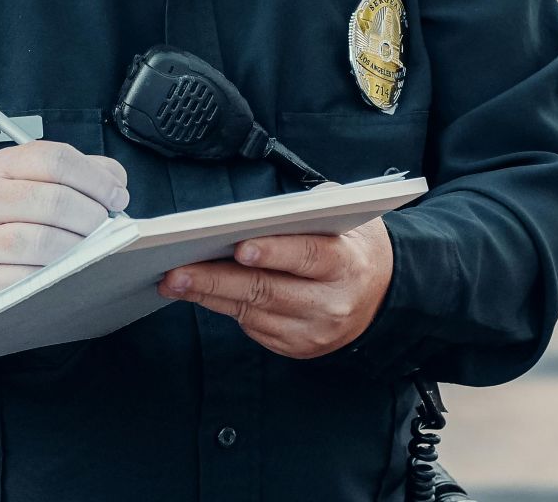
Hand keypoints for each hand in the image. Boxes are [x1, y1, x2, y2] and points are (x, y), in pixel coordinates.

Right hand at [0, 140, 128, 304]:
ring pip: (44, 240)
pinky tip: (63, 268)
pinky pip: (30, 275)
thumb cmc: (13, 216)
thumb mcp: (39, 181)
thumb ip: (82, 173)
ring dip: (78, 246)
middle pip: (55, 200)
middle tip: (104, 225)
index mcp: (4, 165)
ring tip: (87, 247)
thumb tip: (115, 183)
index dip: (96, 179)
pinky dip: (55, 274)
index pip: (56, 160)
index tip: (116, 196)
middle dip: (92, 216)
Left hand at [158, 215, 394, 358]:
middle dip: (217, 280)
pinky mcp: (297, 347)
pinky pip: (252, 327)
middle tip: (177, 270)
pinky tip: (198, 293)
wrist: (383, 295)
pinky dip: (222, 308)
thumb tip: (254, 215)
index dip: (273, 253)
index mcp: (346, 264)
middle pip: (267, 291)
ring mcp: (313, 332)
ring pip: (252, 313)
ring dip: (208, 296)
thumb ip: (306, 210)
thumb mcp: (343, 216)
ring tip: (174, 281)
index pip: (307, 257)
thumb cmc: (351, 245)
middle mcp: (331, 303)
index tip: (239, 248)